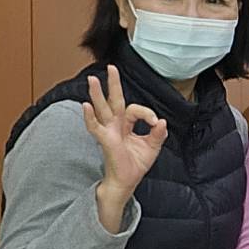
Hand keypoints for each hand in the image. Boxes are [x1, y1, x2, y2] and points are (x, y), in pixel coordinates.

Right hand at [81, 64, 167, 198]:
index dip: (147, 113)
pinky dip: (89, 117)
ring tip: (93, 79)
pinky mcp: (105, 140)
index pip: (135, 109)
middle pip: (114, 100)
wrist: (127, 181)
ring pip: (102, 109)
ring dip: (97, 94)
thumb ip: (158, 134)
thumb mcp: (152, 146)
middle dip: (113, 84)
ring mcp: (108, 131)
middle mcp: (115, 125)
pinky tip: (85, 106)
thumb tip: (162, 122)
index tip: (156, 122)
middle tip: (111, 67)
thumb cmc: (135, 164)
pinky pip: (95, 127)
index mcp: (126, 125)